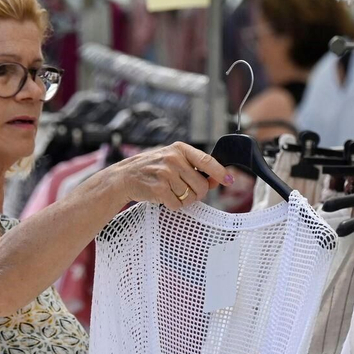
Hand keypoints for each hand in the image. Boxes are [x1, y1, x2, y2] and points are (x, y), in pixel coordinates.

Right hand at [110, 143, 232, 210]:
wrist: (125, 176)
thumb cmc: (153, 169)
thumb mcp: (173, 161)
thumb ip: (194, 168)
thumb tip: (218, 179)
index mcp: (179, 149)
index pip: (206, 161)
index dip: (220, 172)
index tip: (229, 180)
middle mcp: (173, 159)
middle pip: (201, 185)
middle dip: (197, 193)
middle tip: (185, 191)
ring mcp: (165, 174)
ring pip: (190, 197)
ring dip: (184, 200)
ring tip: (171, 191)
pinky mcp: (158, 188)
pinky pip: (177, 204)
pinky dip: (173, 205)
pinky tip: (163, 197)